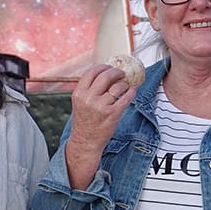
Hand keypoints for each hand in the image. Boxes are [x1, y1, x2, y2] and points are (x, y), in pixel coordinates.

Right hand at [63, 65, 134, 188]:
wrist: (85, 142)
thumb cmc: (84, 122)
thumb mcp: (80, 103)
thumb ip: (88, 90)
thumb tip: (105, 74)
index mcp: (79, 94)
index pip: (91, 72)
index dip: (102, 67)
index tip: (109, 67)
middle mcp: (89, 98)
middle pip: (105, 75)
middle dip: (116, 72)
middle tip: (121, 73)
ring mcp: (101, 106)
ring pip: (118, 86)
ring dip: (124, 84)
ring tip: (126, 86)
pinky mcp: (112, 114)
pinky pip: (126, 97)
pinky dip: (131, 92)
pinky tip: (131, 92)